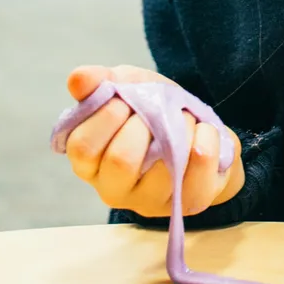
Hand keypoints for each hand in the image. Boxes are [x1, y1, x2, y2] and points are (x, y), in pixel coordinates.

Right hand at [62, 64, 243, 218]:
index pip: (83, 148)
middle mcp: (114, 188)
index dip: (106, 115)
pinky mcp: (186, 204)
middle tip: (155, 109)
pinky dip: (206, 143)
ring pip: (162, 171)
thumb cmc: (152, 108)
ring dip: (180, 129)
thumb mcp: (127, 85)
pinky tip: (203, 130)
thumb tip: (76, 79)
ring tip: (183, 116)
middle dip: (144, 123)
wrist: (196, 123)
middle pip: (120, 161)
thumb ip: (100, 81)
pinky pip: (197, 179)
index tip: (123, 99)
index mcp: (90, 162)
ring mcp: (150, 201)